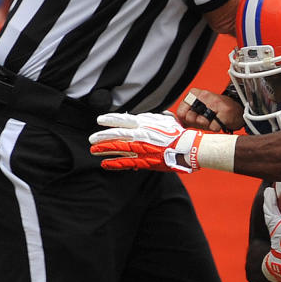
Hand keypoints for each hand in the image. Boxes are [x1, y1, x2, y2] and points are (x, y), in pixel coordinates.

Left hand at [90, 111, 204, 171]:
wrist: (188, 147)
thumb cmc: (179, 133)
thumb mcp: (165, 120)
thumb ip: (152, 119)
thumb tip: (144, 117)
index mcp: (145, 123)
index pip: (123, 119)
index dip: (110, 119)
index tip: (100, 120)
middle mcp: (141, 134)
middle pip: (116, 134)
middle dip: (102, 136)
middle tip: (91, 139)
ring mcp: (142, 147)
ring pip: (118, 147)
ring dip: (104, 149)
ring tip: (94, 151)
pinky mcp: (145, 160)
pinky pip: (126, 162)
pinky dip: (115, 163)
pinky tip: (105, 164)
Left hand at [176, 86, 242, 132]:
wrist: (237, 110)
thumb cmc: (218, 110)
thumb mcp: (200, 109)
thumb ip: (186, 115)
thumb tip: (176, 123)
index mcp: (195, 93)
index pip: (181, 112)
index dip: (186, 119)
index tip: (193, 118)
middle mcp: (204, 95)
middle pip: (190, 118)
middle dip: (197, 123)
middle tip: (206, 119)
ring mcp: (215, 103)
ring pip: (201, 122)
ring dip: (207, 126)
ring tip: (213, 120)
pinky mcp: (224, 112)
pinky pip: (213, 127)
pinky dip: (216, 128)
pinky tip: (219, 122)